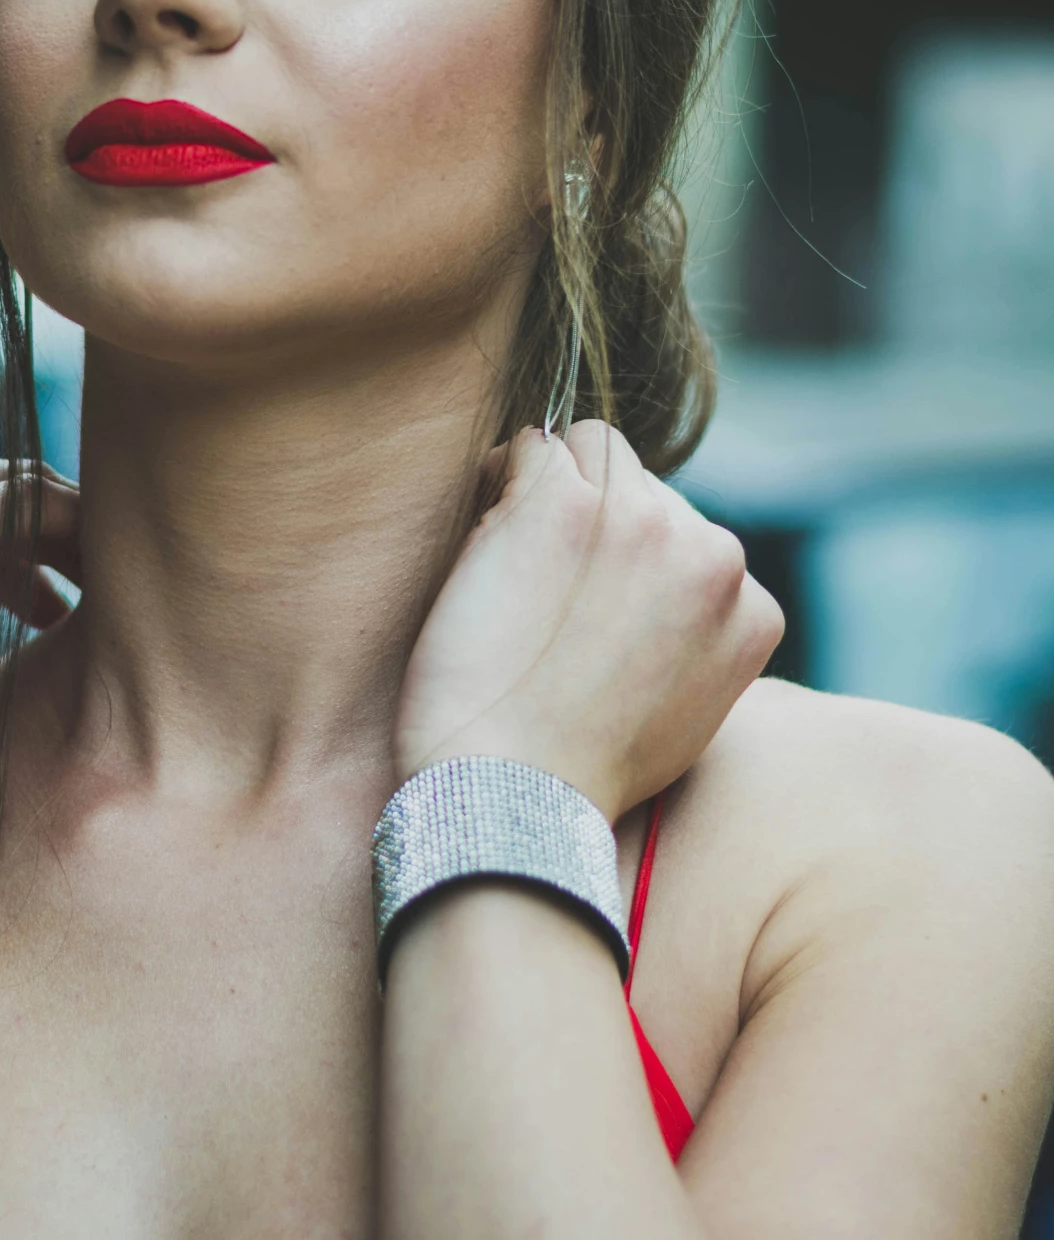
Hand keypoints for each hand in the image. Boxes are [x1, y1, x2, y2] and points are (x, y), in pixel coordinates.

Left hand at [393, 422, 781, 822]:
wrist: (518, 794)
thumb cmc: (580, 769)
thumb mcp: (686, 710)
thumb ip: (694, 636)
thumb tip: (656, 590)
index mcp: (753, 607)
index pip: (694, 536)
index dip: (632, 558)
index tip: (587, 599)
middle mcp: (710, 553)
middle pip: (647, 486)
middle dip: (597, 517)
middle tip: (543, 577)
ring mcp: (637, 519)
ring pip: (592, 447)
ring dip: (553, 485)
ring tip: (513, 556)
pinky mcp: (560, 502)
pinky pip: (531, 445)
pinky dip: (503, 475)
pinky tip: (486, 533)